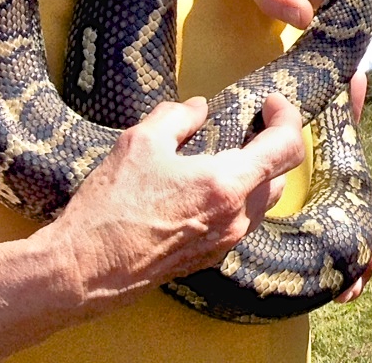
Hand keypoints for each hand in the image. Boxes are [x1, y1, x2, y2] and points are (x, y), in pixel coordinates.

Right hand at [0, 96, 308, 362]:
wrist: (85, 267)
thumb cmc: (112, 205)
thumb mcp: (141, 141)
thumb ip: (177, 116)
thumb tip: (198, 107)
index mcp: (226, 185)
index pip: (286, 149)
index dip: (286, 119)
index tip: (269, 104)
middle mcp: (234, 219)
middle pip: (277, 177)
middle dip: (269, 148)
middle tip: (246, 127)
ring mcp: (222, 244)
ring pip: (258, 204)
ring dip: (251, 176)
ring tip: (219, 157)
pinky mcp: (206, 260)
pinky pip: (236, 224)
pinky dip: (232, 201)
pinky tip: (199, 189)